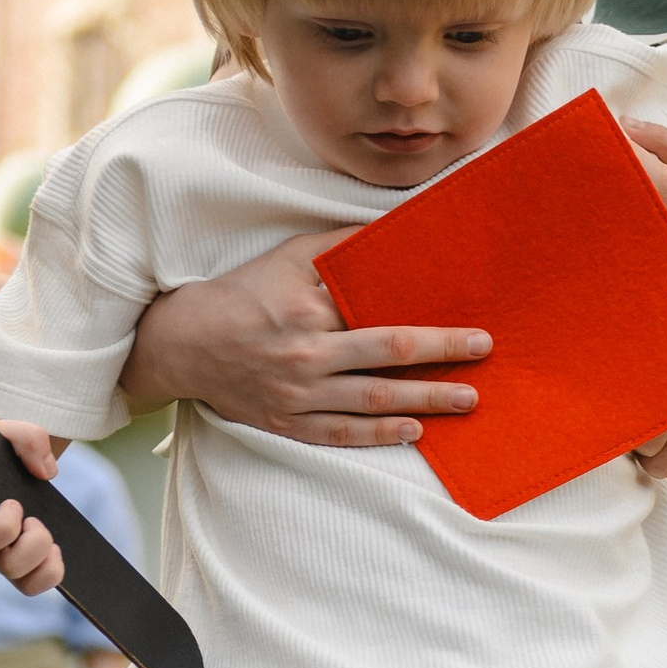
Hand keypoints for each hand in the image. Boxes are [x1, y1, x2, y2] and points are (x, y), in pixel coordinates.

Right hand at [0, 428, 68, 592]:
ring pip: (10, 571)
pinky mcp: (23, 565)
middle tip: (19, 505)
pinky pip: (32, 585)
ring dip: (34, 548)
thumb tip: (46, 472)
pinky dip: (50, 572)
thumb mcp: (15, 430)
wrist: (26, 463)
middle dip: (5, 527)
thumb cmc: (11, 448)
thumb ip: (27, 437)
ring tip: (40, 526)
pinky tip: (56, 549)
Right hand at [124, 239, 488, 447]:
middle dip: (441, 359)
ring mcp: (297, 396)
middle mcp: (306, 358)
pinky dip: (380, 435)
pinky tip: (415, 432)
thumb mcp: (289, 256)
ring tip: (466, 401)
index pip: (383, 320)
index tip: (472, 329)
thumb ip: (341, 248)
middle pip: (387, 361)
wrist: (184, 343)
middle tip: (482, 357)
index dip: (431, 328)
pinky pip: (341, 434)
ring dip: (423, 402)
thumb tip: (394, 232)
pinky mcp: (288, 424)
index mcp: (309, 313)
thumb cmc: (242, 292)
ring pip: (372, 404)